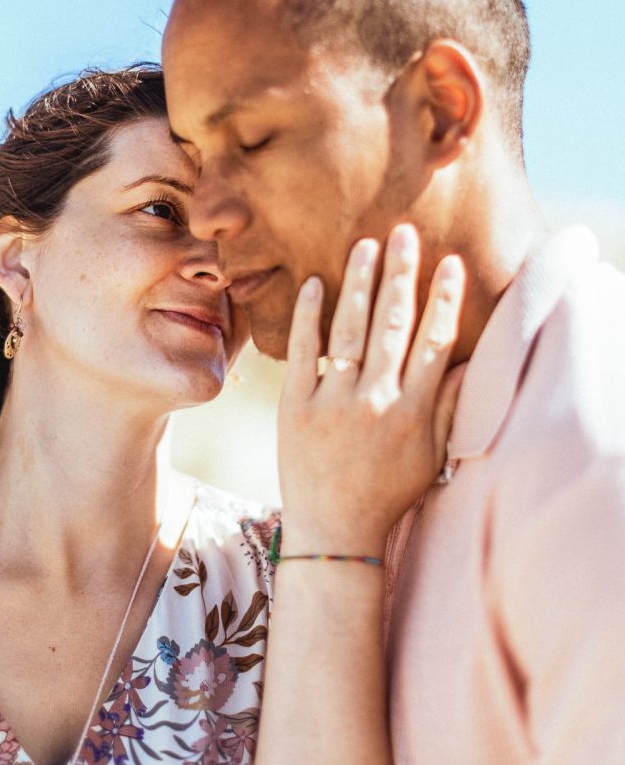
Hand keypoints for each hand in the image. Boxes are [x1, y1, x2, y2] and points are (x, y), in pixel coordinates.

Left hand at [278, 224, 465, 556]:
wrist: (334, 531)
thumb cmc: (388, 490)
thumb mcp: (431, 455)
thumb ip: (450, 407)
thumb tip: (469, 360)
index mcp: (414, 412)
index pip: (434, 344)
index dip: (444, 300)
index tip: (450, 263)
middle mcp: (377, 402)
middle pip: (393, 326)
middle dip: (401, 276)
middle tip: (404, 234)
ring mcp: (334, 404)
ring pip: (350, 332)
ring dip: (360, 284)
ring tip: (366, 245)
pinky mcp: (296, 408)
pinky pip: (302, 353)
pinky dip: (309, 317)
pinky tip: (315, 283)